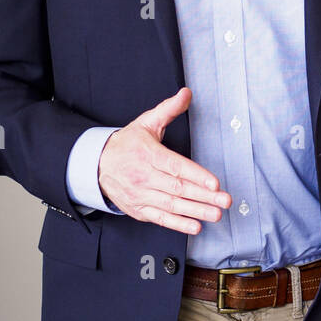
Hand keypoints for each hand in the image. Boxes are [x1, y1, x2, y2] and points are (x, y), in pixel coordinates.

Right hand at [98, 87, 230, 233]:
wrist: (95, 164)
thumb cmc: (126, 144)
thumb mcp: (146, 122)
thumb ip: (168, 109)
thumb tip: (186, 94)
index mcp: (148, 154)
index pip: (175, 166)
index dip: (196, 175)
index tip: (214, 183)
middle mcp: (144, 176)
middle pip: (177, 188)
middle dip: (204, 196)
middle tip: (225, 200)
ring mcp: (140, 194)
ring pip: (171, 205)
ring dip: (195, 211)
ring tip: (216, 214)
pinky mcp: (138, 209)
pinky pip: (160, 219)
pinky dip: (177, 224)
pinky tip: (194, 226)